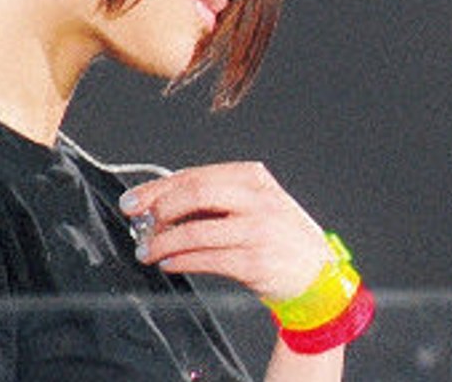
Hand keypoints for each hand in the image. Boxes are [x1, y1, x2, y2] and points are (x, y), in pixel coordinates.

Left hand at [119, 162, 334, 301]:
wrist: (319, 276)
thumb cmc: (275, 235)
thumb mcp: (251, 203)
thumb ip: (211, 198)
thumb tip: (157, 202)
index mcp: (251, 177)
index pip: (194, 175)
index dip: (157, 188)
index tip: (133, 200)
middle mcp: (256, 199)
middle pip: (195, 194)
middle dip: (159, 209)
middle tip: (139, 225)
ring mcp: (258, 230)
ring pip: (196, 230)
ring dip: (164, 242)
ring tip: (147, 250)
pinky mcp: (256, 262)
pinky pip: (207, 259)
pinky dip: (182, 261)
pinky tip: (169, 263)